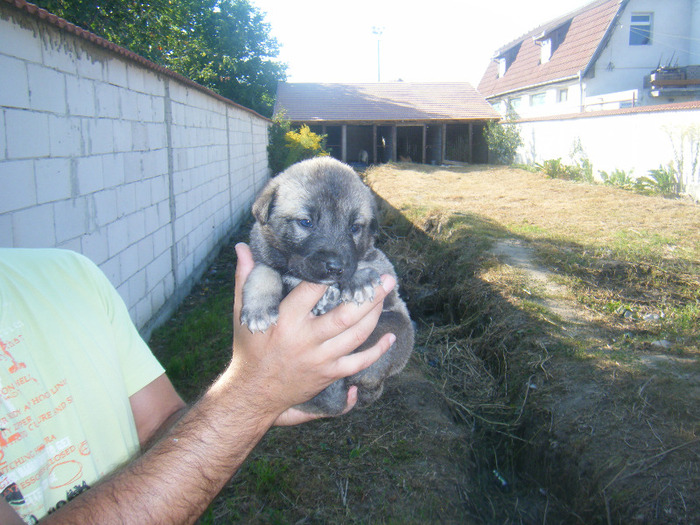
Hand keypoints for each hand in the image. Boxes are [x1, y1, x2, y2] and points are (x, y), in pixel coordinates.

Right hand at [229, 243, 395, 420]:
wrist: (252, 393)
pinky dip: (377, 351)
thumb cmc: (248, 349)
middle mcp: (306, 339)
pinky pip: (359, 363)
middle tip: (386, 278)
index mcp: (286, 320)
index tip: (346, 261)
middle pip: (345, 315)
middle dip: (369, 295)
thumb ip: (245, 279)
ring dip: (375, 314)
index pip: (313, 290)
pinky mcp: (329, 375)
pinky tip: (390, 337)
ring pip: (356, 336)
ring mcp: (321, 359)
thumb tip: (241, 247)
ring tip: (385, 294)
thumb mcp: (244, 313)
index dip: (332, 274)